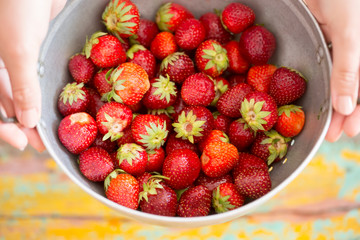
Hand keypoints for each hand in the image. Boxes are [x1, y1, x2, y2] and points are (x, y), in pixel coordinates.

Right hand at [0, 0, 65, 150]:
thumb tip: (28, 121)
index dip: (2, 128)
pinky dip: (40, 91)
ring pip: (19, 91)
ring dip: (33, 110)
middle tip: (42, 142)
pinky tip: (51, 104)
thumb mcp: (18, 49)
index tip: (22, 142)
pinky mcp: (33, 49)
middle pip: (4, 101)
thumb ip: (22, 86)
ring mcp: (14, 56)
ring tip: (50, 129)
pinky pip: (33, 76)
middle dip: (22, 123)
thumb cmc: (18, 7)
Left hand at [305, 0, 359, 141]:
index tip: (350, 131)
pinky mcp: (322, 39)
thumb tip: (346, 107)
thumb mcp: (350, 34)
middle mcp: (356, 52)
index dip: (359, 112)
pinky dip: (318, 79)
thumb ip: (348, 69)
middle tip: (332, 134)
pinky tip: (311, 93)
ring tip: (322, 121)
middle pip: (352, 88)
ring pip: (336, 79)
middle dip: (343, 112)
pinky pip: (322, 64)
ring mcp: (339, 45)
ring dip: (329, 100)